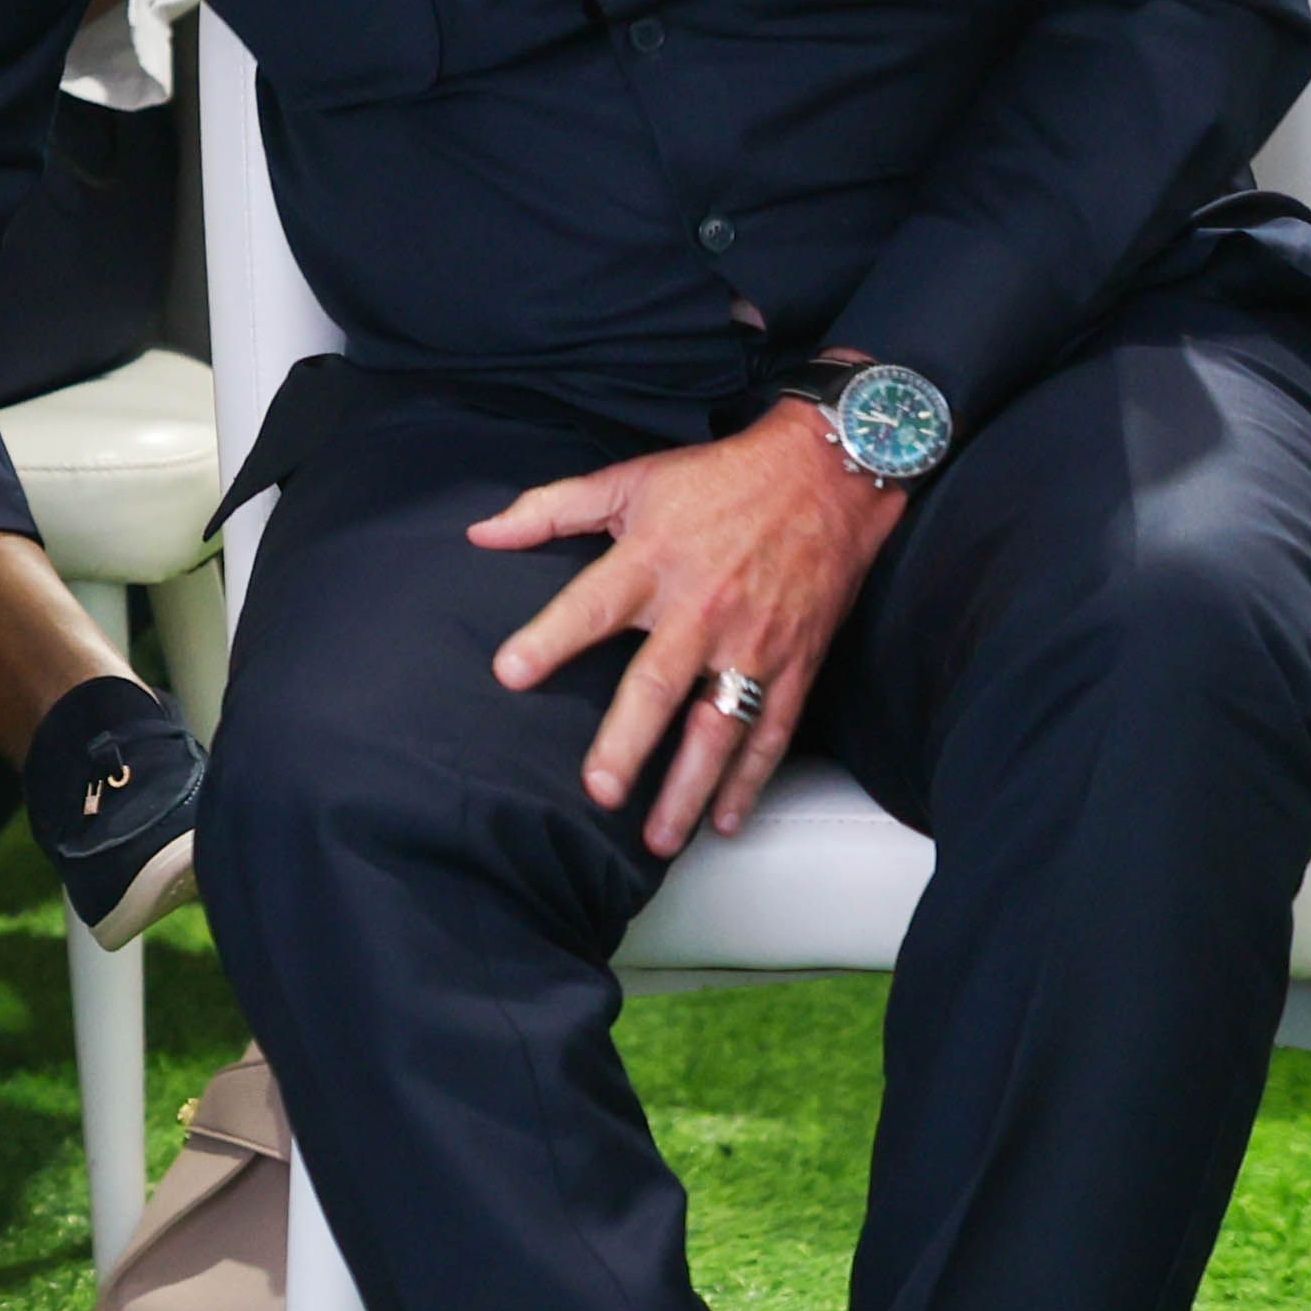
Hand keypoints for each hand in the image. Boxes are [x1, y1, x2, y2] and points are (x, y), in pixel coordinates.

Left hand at [476, 404, 907, 853]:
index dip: (548, 638)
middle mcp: (702, 608)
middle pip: (658, 684)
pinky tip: (726, 821)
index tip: (510, 674)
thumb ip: (551, 509)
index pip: (591, 606)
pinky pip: (772, 731)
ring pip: (719, 726)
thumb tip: (481, 533)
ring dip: (690, 787)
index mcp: (652, 560)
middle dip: (627, 741)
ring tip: (658, 838)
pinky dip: (752, 780)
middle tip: (599, 789)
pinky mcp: (796, 662)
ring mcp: (754, 642)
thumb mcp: (630, 480)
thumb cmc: (719, 478)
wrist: (829, 473)